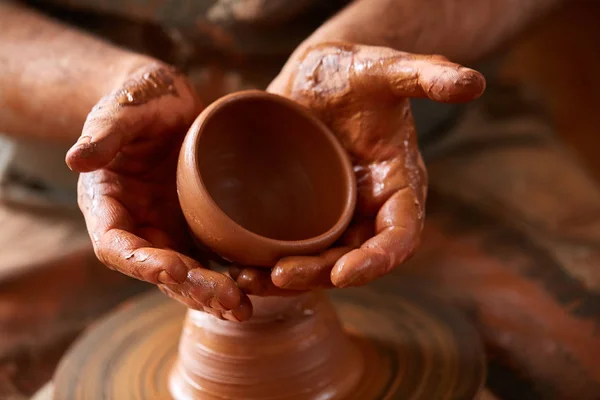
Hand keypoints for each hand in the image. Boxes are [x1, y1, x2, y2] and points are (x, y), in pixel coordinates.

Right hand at [66, 62, 252, 320]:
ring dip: (211, 293)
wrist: (168, 102)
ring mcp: (168, 228)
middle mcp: (138, 225)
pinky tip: (256, 285)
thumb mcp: (122, 110)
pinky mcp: (196, 225)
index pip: (116, 245)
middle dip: (190, 287)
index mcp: (108, 204)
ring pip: (187, 273)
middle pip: (158, 268)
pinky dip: (230, 274)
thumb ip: (104, 133)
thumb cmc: (139, 99)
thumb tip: (75, 160)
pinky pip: (211, 257)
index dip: (141, 262)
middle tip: (226, 298)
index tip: (173, 269)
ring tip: (242, 308)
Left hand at [231, 42, 484, 293]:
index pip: (399, 236)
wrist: (319, 74)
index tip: (345, 274)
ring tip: (249, 280)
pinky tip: (236, 263)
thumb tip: (473, 81)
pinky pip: (288, 245)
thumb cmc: (358, 71)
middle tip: (281, 275)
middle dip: (321, 275)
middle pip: (352, 260)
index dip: (378, 260)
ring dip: (289, 279)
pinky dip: (266, 260)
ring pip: (318, 261)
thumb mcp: (386, 70)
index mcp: (397, 187)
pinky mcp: (301, 209)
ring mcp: (333, 212)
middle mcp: (367, 209)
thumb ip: (427, 76)